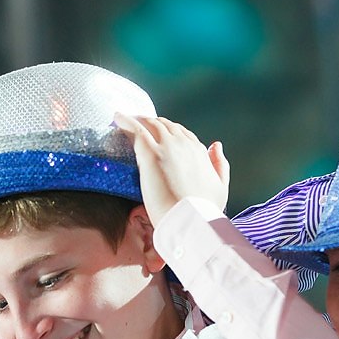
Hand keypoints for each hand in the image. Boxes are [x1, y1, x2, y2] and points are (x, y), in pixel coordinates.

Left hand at [113, 113, 229, 223]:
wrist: (190, 220)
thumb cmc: (204, 211)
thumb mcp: (221, 187)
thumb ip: (220, 165)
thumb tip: (216, 145)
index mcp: (199, 152)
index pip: (182, 134)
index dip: (169, 132)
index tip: (158, 134)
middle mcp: (184, 144)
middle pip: (165, 126)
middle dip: (152, 123)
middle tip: (137, 125)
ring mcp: (167, 147)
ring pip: (150, 124)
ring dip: (137, 120)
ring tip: (124, 120)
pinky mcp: (151, 154)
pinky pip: (135, 129)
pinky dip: (125, 121)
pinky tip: (117, 118)